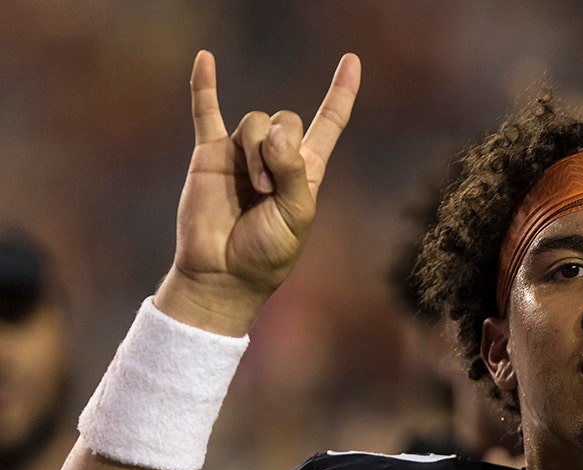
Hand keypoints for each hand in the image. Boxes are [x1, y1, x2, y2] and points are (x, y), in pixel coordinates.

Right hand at [158, 50, 360, 335]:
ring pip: (253, 121)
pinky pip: (206, 112)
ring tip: (253, 186)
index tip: (351, 61)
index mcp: (306, 170)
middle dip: (279, 149)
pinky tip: (206, 58)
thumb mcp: (295, 215)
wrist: (224, 273)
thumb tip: (272, 131)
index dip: (341, 93)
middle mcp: (276, 156)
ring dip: (254, 150)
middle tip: (268, 189)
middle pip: (285, 118)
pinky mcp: (209, 155)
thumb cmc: (267, 252)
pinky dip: (205, 86)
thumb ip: (291, 171)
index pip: (329, 122)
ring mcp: (242, 153)